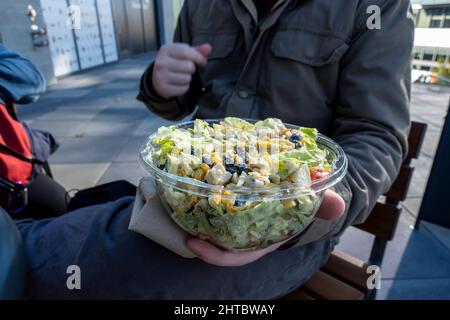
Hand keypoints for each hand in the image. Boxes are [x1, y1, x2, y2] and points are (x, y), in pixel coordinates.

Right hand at [152, 43, 211, 98]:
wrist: (156, 78)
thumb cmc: (173, 63)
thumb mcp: (182, 54)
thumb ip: (196, 50)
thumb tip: (209, 47)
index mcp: (165, 50)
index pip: (185, 51)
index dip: (198, 57)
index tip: (203, 61)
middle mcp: (161, 62)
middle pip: (189, 66)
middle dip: (192, 69)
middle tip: (186, 69)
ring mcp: (161, 76)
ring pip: (187, 78)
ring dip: (188, 78)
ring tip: (182, 76)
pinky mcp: (164, 89)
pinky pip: (184, 88)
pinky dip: (185, 87)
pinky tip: (179, 84)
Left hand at [187, 189, 345, 266]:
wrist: (304, 189)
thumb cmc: (307, 201)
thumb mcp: (316, 202)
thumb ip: (324, 204)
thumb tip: (335, 202)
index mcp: (263, 239)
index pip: (237, 255)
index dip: (216, 255)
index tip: (194, 244)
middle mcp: (248, 232)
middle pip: (218, 243)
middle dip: (199, 240)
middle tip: (178, 226)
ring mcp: (239, 219)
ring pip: (213, 225)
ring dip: (196, 218)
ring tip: (176, 204)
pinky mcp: (235, 204)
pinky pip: (216, 207)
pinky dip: (203, 201)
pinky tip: (191, 186)